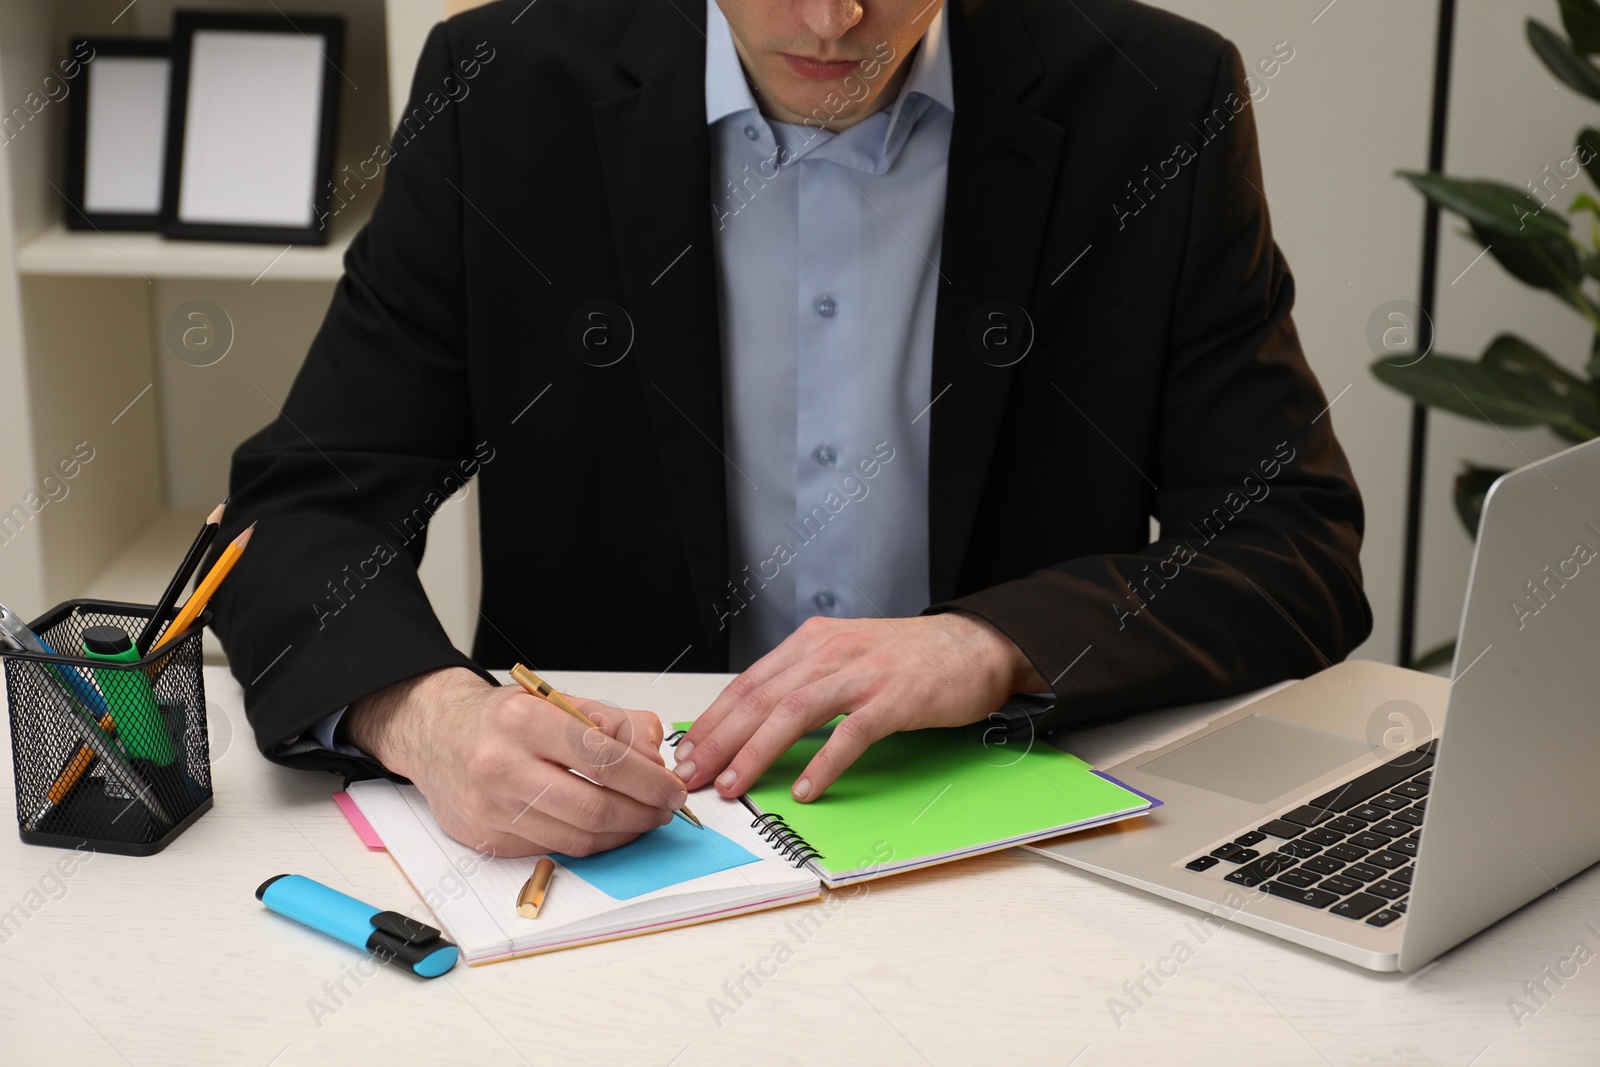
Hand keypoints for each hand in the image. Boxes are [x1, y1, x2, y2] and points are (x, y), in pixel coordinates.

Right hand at [345, 667, 688, 856]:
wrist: (438, 736)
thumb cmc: (502, 719)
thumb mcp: (557, 700)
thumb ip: (613, 722)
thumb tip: (654, 757)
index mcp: (524, 722)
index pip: (604, 759)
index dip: (649, 781)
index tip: (672, 788)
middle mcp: (502, 766)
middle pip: (594, 807)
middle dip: (642, 813)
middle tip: (664, 809)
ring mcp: (492, 808)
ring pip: (577, 838)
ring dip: (621, 834)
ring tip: (640, 819)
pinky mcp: (488, 839)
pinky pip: (553, 848)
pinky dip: (588, 842)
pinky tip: (604, 828)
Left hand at [675, 612, 1047, 802]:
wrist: (975, 644)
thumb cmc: (910, 658)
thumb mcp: (846, 655)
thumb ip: (805, 681)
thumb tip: (756, 724)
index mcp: (812, 641)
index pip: (748, 683)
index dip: (713, 720)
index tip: (687, 752)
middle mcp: (829, 651)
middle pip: (760, 699)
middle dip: (719, 741)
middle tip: (692, 776)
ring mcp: (862, 673)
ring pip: (792, 714)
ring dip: (756, 753)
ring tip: (734, 786)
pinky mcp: (894, 698)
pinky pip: (849, 734)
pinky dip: (823, 763)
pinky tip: (806, 789)